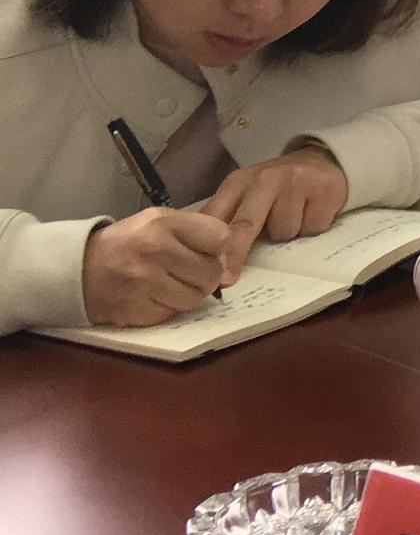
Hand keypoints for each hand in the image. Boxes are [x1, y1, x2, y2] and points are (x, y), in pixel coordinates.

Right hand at [80, 205, 241, 324]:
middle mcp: (154, 250)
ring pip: (195, 297)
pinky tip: (151, 297)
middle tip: (186, 272)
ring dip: (187, 294)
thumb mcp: (156, 222)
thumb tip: (227, 257)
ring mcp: (144, 282)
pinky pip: (172, 313)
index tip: (204, 250)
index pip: (221, 237)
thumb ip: (194, 231)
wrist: (76, 269)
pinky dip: (167, 308)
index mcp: (162, 223)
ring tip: (168, 284)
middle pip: (212, 272)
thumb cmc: (125, 244)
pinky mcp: (136, 309)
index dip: (216, 247)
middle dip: (204, 275)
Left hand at [202, 144, 348, 263]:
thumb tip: (204, 257)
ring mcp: (296, 183)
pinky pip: (312, 227)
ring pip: (284, 231)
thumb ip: (227, 220)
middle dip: (235, 253)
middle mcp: (265, 179)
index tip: (204, 270)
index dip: (208, 245)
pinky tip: (312, 212)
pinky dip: (312, 227)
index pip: (218, 217)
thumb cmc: (276, 189)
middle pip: (246, 224)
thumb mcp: (246, 197)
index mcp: (238, 183)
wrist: (320, 161)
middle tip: (227, 279)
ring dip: (287, 234)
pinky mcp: (324, 190)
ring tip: (294, 219)